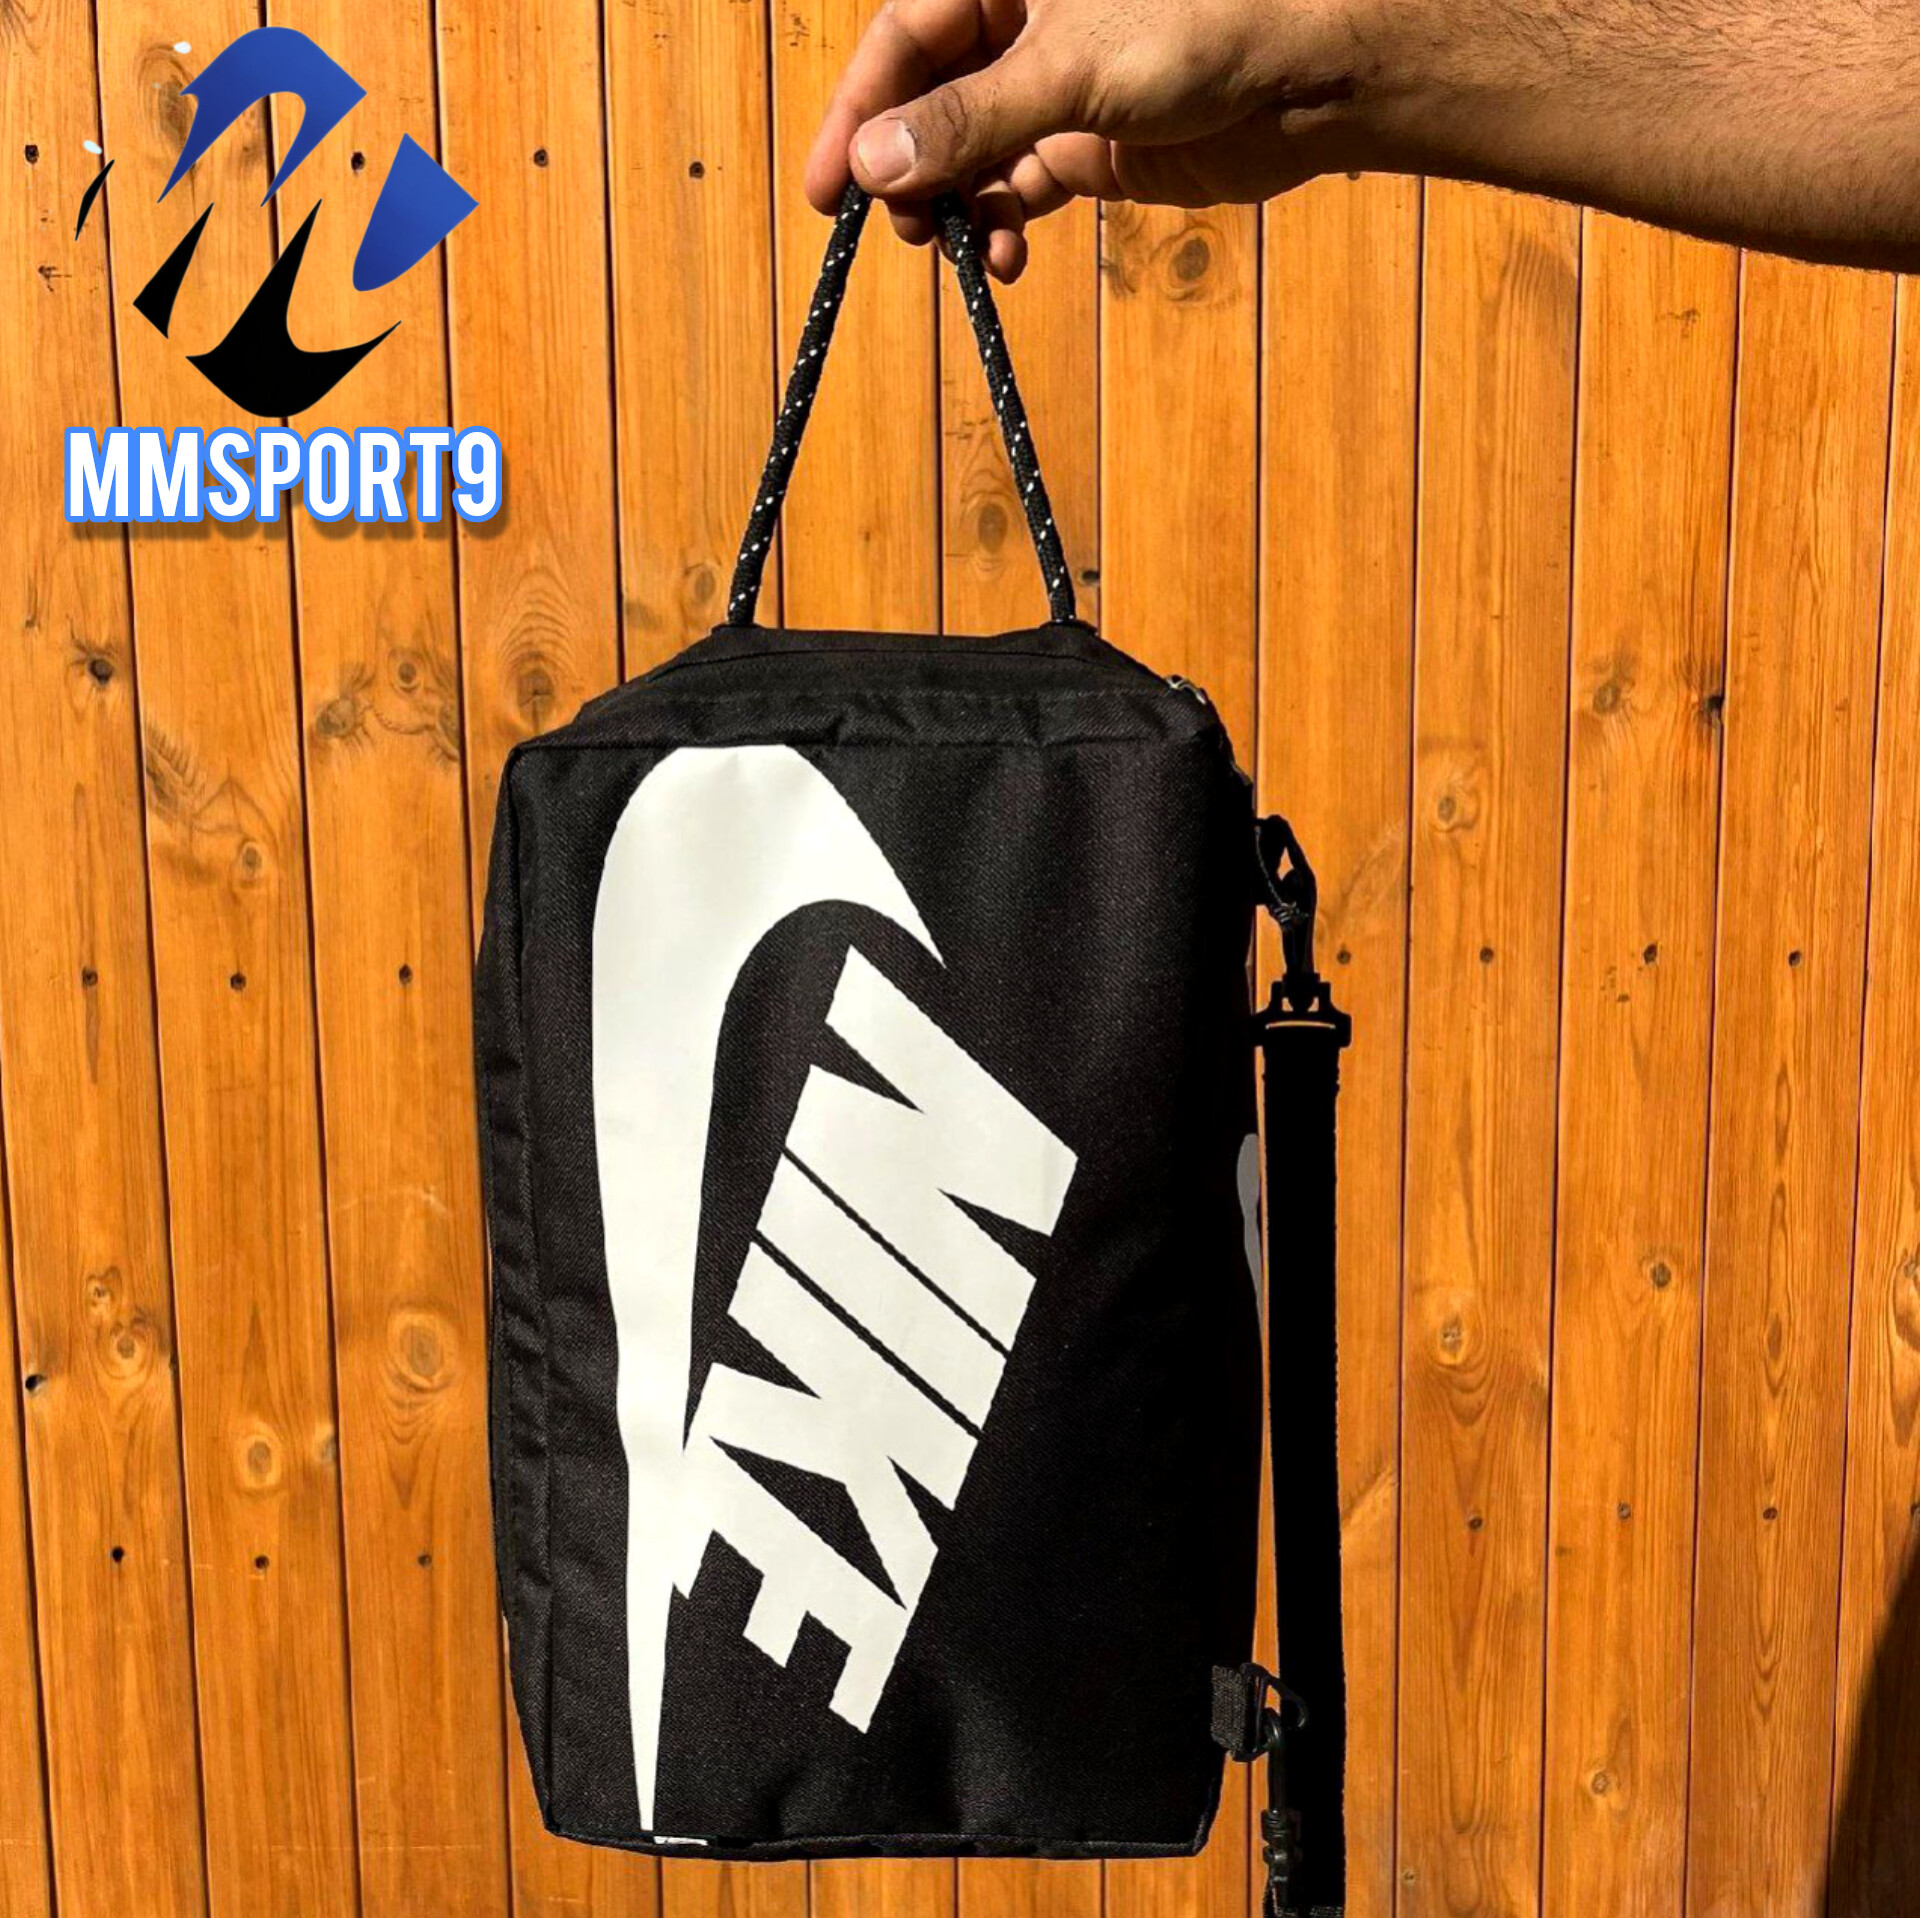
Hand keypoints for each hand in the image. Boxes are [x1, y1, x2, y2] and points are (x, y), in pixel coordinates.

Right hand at [803, 0, 1381, 279]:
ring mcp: (1055, 86)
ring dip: (954, 205)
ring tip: (952, 247)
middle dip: (908, 167)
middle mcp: (1021, 22)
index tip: (827, 190)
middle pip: (929, 98)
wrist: (1310, 74)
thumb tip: (873, 163)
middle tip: (899, 229)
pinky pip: (1020, 186)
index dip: (858, 112)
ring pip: (971, 150)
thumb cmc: (1201, 26)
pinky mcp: (1089, 143)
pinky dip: (1004, 223)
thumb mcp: (1070, 69)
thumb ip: (969, 119)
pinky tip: (1003, 257)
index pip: (902, 37)